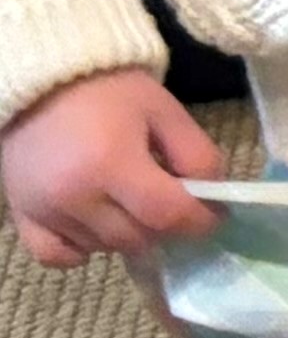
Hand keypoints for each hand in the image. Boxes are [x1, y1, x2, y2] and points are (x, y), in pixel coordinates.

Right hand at [7, 69, 218, 266]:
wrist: (42, 81)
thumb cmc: (108, 91)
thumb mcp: (164, 111)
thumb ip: (197, 155)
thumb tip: (213, 197)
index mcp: (111, 163)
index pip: (166, 214)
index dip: (199, 221)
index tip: (214, 215)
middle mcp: (73, 194)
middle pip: (137, 237)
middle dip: (164, 226)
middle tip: (170, 203)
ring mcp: (44, 209)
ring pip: (103, 247)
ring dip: (127, 234)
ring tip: (130, 202)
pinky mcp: (22, 215)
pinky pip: (55, 256)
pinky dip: (80, 250)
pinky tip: (95, 226)